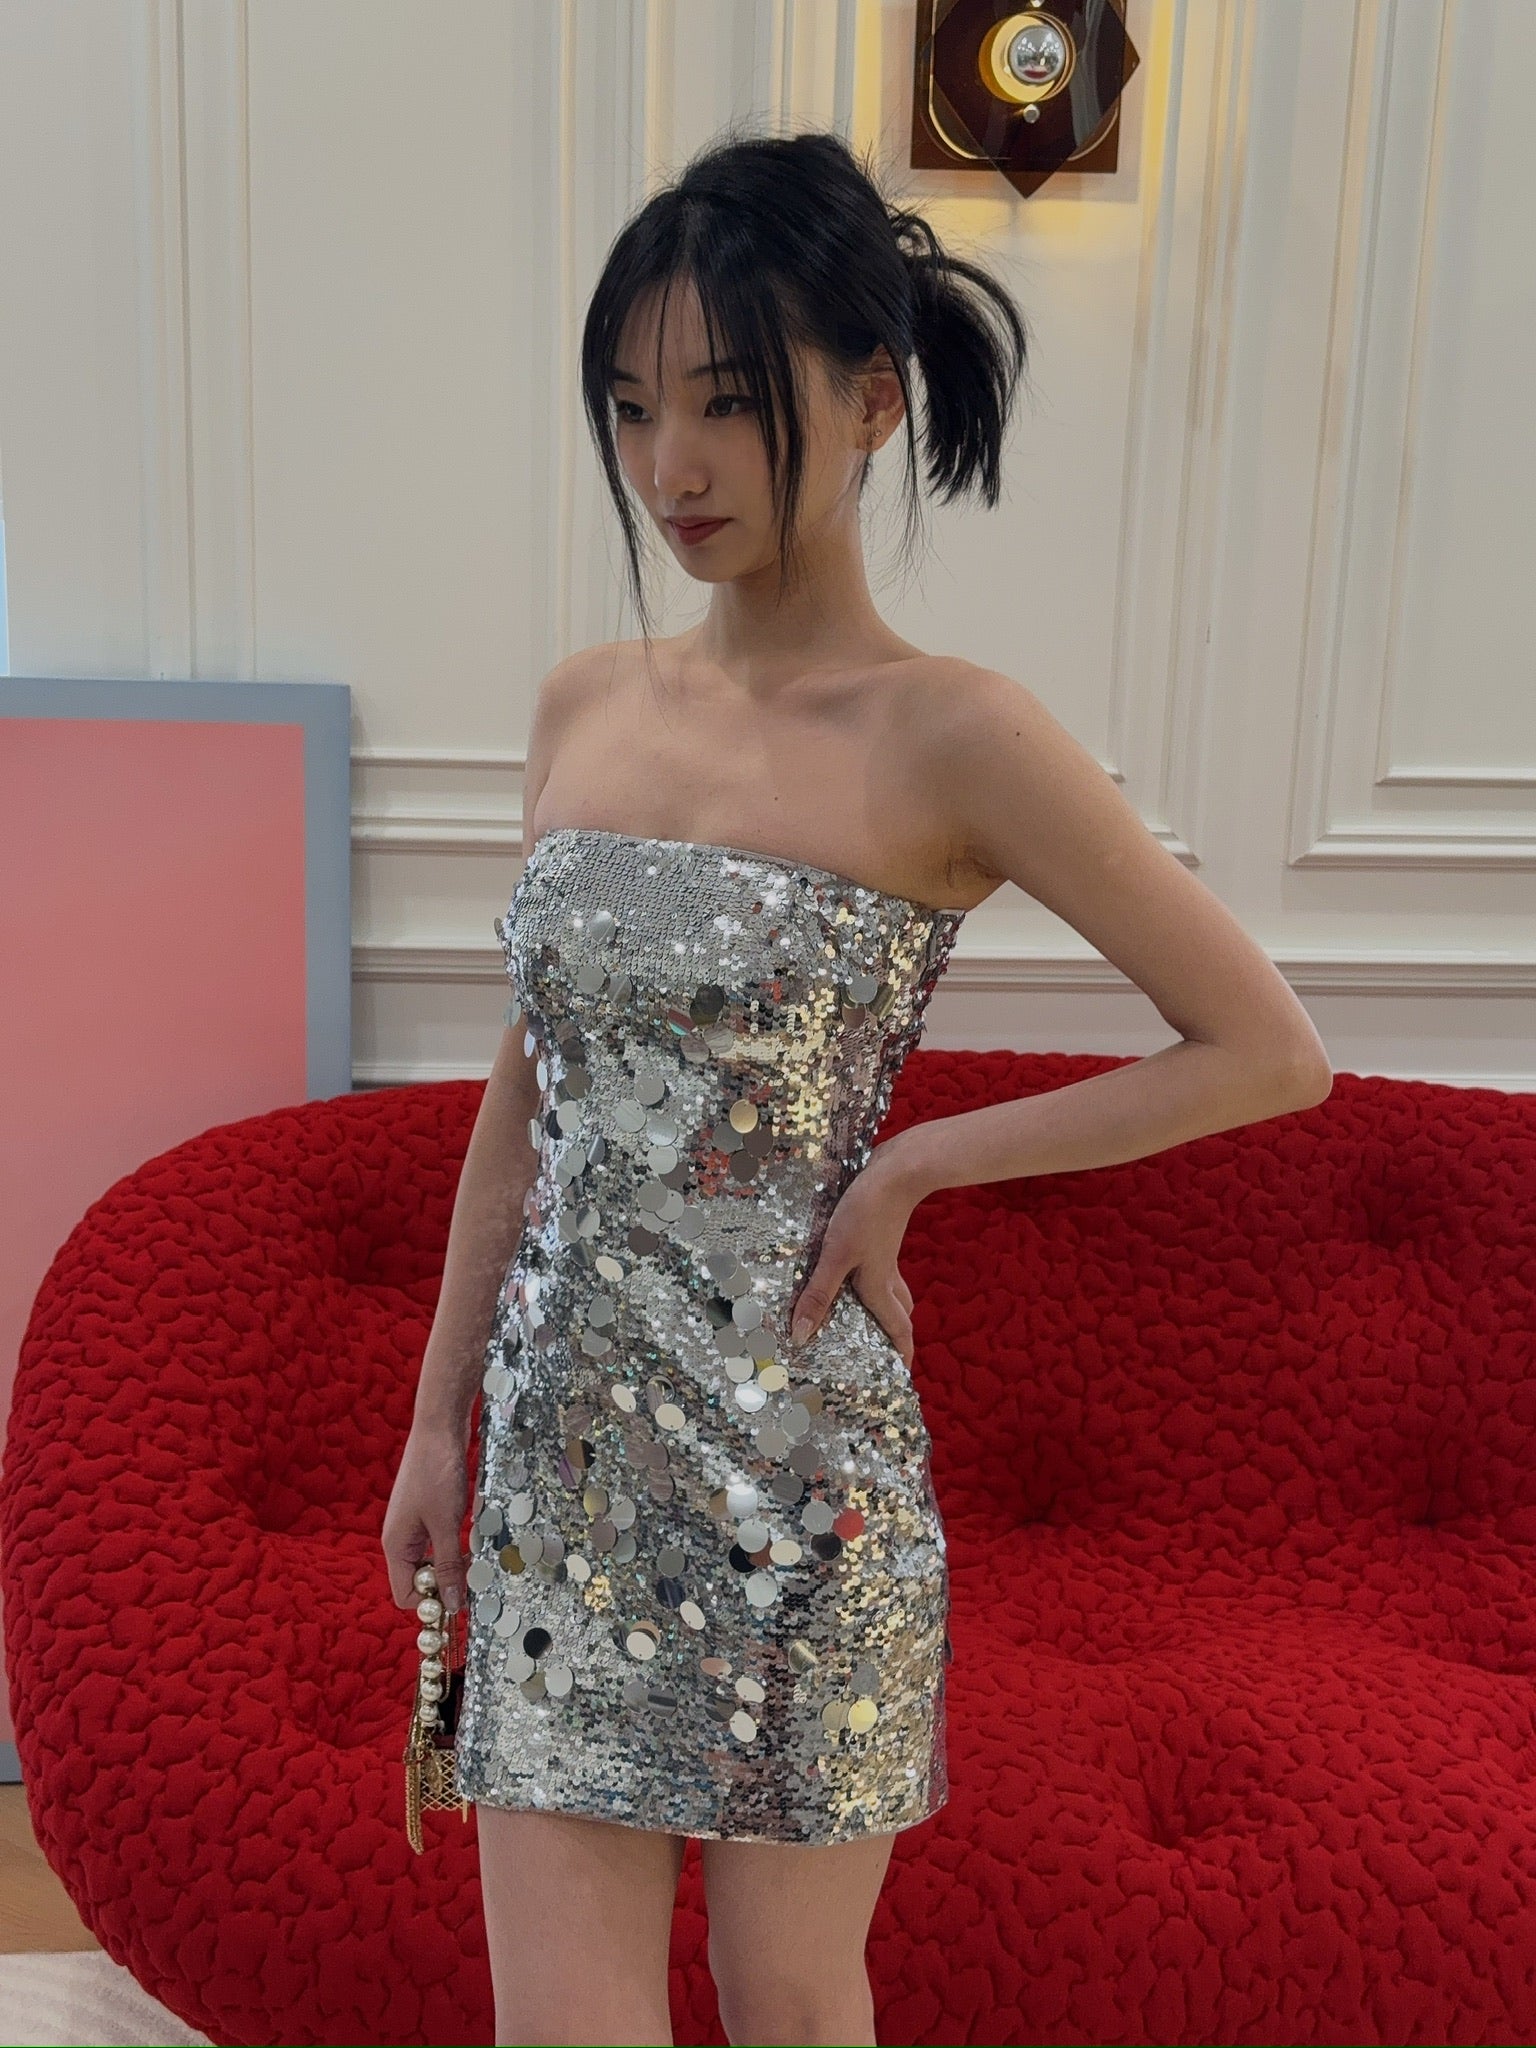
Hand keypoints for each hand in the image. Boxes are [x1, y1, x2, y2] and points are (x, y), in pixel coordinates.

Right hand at [381, 1415, 471, 1615]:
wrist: (438, 1428)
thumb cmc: (437, 1473)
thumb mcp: (445, 1523)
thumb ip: (447, 1565)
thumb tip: (451, 1605)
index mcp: (396, 1545)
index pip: (406, 1595)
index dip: (431, 1602)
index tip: (460, 1597)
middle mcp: (400, 1539)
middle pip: (418, 1580)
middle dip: (444, 1583)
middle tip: (473, 1575)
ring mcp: (412, 1525)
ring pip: (430, 1561)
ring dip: (451, 1564)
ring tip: (474, 1556)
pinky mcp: (426, 1512)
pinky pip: (437, 1542)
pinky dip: (453, 1546)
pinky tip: (471, 1537)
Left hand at [787, 1141, 920, 1366]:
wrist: (897, 1170)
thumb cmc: (866, 1213)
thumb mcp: (836, 1255)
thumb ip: (818, 1294)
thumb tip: (802, 1336)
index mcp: (879, 1287)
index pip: (897, 1330)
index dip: (901, 1354)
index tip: (900, 1374)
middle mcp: (886, 1275)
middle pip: (898, 1313)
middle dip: (894, 1334)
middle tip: (881, 1349)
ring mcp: (886, 1253)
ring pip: (892, 1289)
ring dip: (885, 1306)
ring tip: (865, 1315)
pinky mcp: (880, 1233)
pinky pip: (881, 1267)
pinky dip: (874, 1278)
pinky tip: (853, 1268)